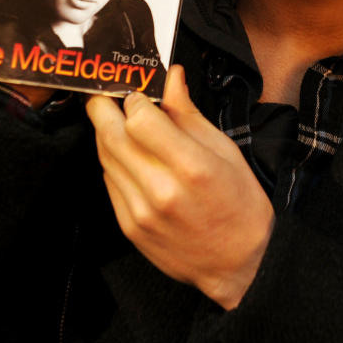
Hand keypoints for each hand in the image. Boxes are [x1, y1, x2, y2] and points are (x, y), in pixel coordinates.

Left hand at [85, 66, 274, 309]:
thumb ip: (188, 113)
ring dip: (106, 134)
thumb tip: (172, 76)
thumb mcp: (224, 151)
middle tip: (108, 96)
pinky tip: (129, 157)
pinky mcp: (128, 226)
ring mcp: (140, 212)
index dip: (135, 100)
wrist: (237, 265)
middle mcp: (161, 190)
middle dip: (104, 107)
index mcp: (192, 167)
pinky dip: (113, 162)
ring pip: (104, 157)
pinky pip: (109, 181)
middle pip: (111, 134)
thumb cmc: (239, 204)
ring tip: (121, 124)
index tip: (141, 96)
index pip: (139, 118)